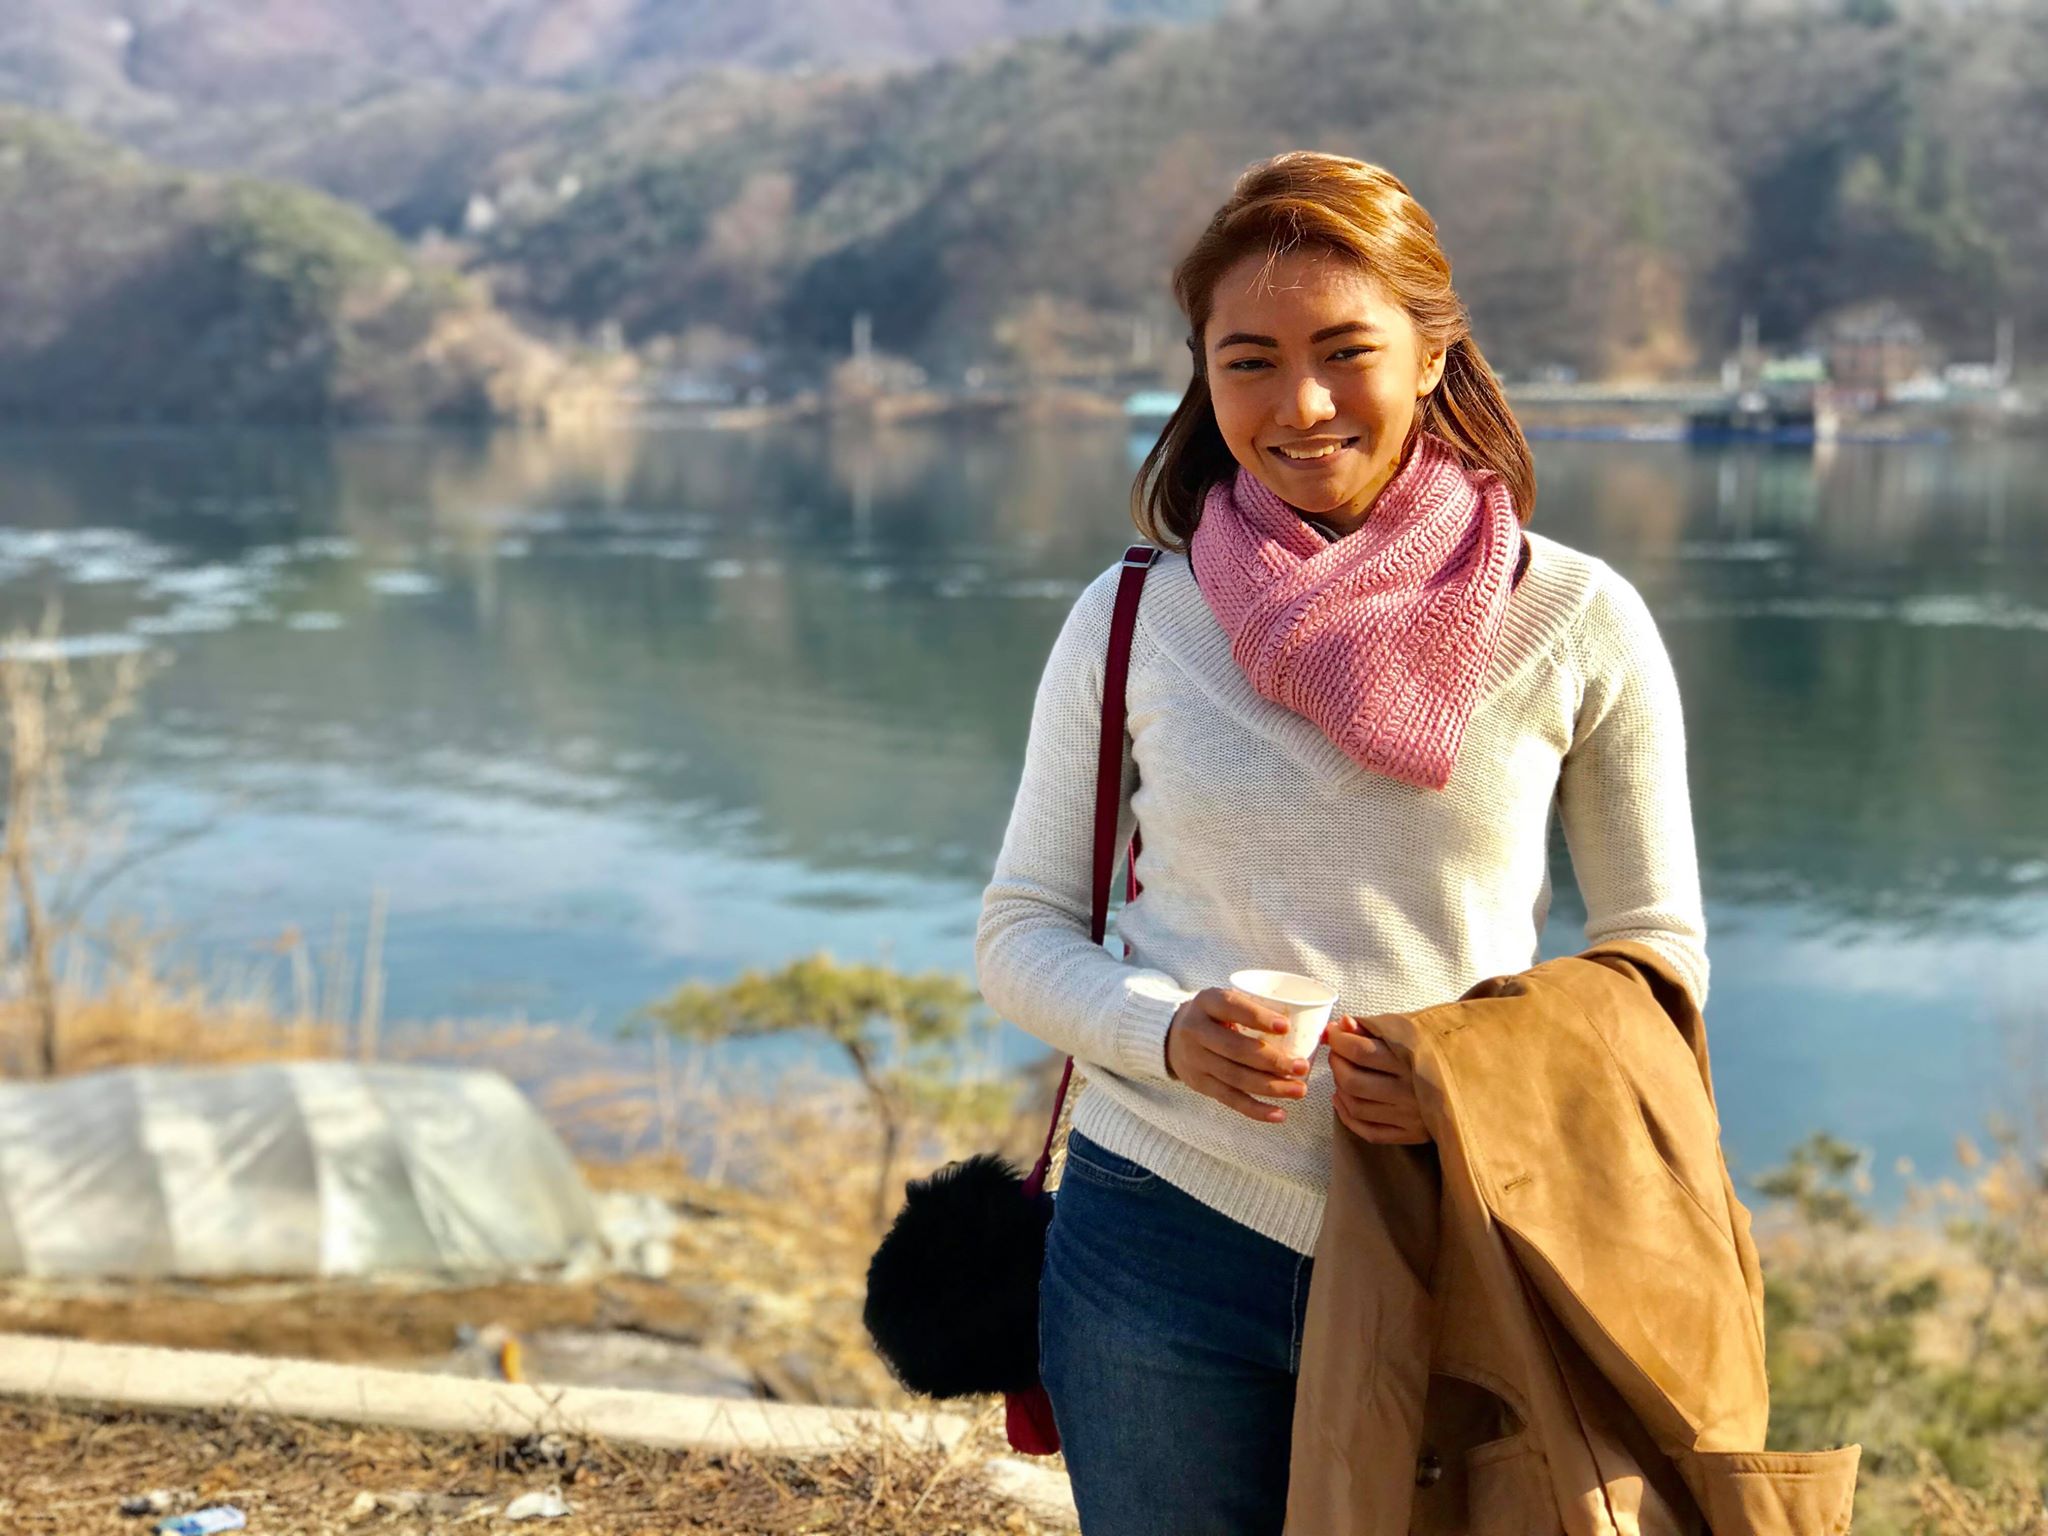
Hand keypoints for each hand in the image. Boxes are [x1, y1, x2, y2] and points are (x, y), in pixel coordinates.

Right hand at [1164, 987, 1312, 1122]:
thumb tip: (1309, 1023)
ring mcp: (1196, 1060)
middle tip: (1301, 1066)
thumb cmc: (1214, 1016)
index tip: (1286, 1026)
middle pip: (1235, 1049)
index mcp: (1206, 1002)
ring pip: (1236, 1077)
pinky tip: (1279, 1114)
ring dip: (1271, 1087)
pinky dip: (1255, 1109)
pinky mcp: (1200, 1084)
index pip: (1231, 1007)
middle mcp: (1196, 1031)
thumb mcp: (1224, 1001)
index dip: (1258, 1017)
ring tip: (1299, 1090)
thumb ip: (1255, 1007)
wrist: (1171, 1036)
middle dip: (1272, 1060)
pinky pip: (1230, 1099)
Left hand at [1327, 1015, 1430, 1144]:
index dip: (1338, 1041)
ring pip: (1357, 1107)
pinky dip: (1348, 1116)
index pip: (1361, 1052)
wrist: (1479, 1077)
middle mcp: (1412, 1090)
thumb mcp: (1414, 1028)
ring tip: (1341, 1074)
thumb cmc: (1439, 1048)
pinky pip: (1369, 1132)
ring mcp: (1411, 1116)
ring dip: (1339, 1088)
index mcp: (1414, 1059)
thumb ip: (1376, 1026)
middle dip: (1337, 1064)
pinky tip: (1342, 1099)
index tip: (1333, 1033)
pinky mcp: (1413, 1134)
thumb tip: (1340, 1024)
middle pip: (1354, 1081)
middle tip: (1337, 1053)